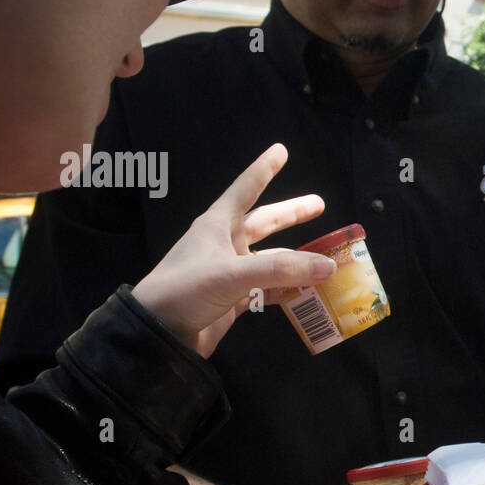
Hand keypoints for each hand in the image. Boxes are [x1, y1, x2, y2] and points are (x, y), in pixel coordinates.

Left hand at [132, 144, 335, 357]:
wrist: (156, 334)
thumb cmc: (184, 290)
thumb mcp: (231, 274)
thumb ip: (280, 270)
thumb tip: (327, 265)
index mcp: (216, 226)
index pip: (244, 190)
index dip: (263, 170)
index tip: (280, 150)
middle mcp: (224, 245)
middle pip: (264, 223)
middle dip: (291, 215)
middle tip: (319, 205)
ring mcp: (230, 273)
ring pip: (270, 260)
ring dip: (296, 260)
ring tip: (326, 259)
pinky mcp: (233, 299)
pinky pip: (268, 289)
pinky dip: (288, 290)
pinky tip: (307, 291)